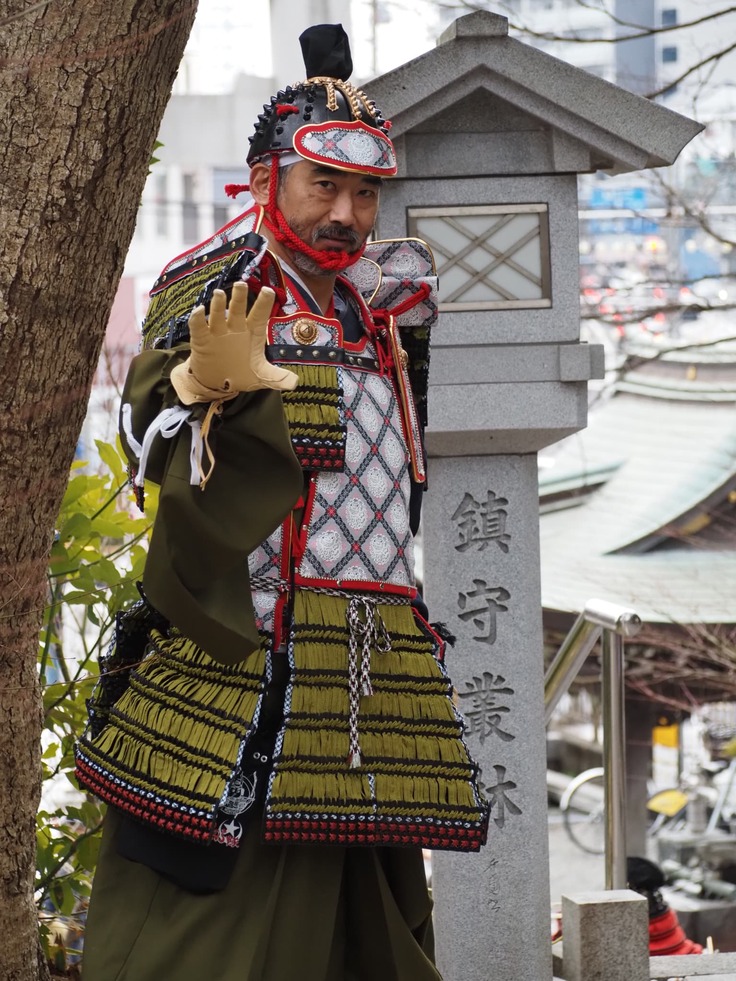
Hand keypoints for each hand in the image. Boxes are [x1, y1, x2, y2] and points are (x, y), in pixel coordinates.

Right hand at [171, 283, 297, 403]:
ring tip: (219, 294)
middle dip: (239, 297)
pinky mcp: (202, 340)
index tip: (268, 291)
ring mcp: (218, 332)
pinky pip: (199, 327)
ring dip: (218, 305)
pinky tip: (199, 311)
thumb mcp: (260, 377)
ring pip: (218, 314)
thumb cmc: (240, 374)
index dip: (264, 303)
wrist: (217, 383)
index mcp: (252, 333)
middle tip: (241, 284)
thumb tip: (294, 383)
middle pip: (238, 309)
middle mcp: (235, 328)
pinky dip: (198, 319)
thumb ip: (277, 378)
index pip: (259, 315)